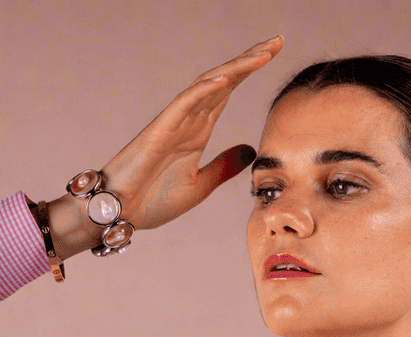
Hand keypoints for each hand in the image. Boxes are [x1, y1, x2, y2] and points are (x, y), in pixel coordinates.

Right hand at [98, 36, 284, 230]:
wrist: (123, 213)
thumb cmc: (154, 199)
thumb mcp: (202, 185)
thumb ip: (225, 167)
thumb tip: (250, 150)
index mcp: (198, 130)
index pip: (228, 91)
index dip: (250, 71)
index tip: (275, 53)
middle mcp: (189, 119)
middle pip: (223, 79)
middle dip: (250, 59)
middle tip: (277, 40)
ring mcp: (174, 121)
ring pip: (208, 84)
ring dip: (235, 68)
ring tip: (262, 54)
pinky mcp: (159, 130)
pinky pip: (184, 104)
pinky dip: (204, 90)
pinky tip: (226, 79)